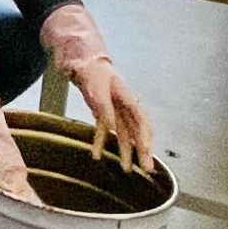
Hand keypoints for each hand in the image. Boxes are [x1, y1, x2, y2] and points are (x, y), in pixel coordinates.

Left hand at [75, 59, 154, 174]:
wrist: (80, 59)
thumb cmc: (91, 68)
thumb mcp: (96, 84)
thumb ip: (103, 105)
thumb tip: (113, 127)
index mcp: (127, 96)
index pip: (141, 120)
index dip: (146, 136)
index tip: (147, 151)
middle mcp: (124, 104)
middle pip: (137, 130)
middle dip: (142, 150)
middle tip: (146, 168)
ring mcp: (115, 108)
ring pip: (124, 133)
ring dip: (125, 150)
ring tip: (126, 169)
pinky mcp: (104, 111)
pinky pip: (105, 129)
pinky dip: (101, 141)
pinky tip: (96, 154)